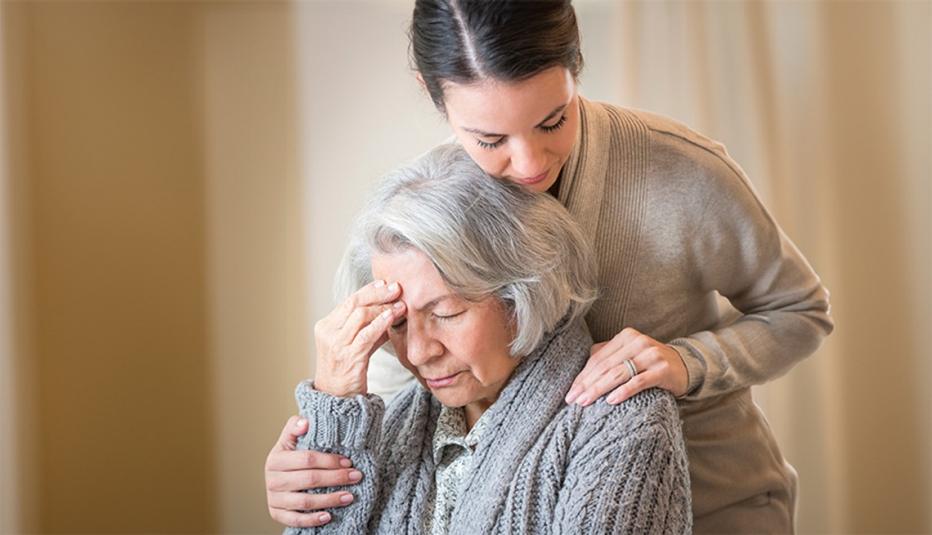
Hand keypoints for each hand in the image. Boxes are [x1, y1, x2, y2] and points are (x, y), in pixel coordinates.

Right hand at [265, 416, 364, 527]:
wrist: (277, 476)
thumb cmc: (291, 456)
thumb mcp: (290, 439)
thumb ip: (296, 426)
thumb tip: (305, 422)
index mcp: (276, 459)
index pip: (307, 459)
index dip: (329, 460)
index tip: (348, 462)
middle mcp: (272, 479)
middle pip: (309, 480)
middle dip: (336, 478)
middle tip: (356, 477)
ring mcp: (274, 498)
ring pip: (305, 501)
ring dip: (330, 500)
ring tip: (349, 496)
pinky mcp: (276, 513)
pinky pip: (295, 519)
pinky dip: (312, 519)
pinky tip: (329, 516)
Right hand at [313, 279, 405, 396]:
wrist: (336, 399)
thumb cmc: (347, 370)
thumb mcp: (356, 344)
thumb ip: (369, 328)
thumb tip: (391, 310)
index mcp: (326, 326)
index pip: (349, 301)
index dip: (369, 290)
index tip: (385, 283)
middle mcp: (328, 332)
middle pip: (354, 303)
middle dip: (377, 293)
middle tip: (396, 288)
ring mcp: (336, 345)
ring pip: (360, 315)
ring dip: (383, 307)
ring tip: (400, 305)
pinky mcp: (348, 357)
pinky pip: (366, 335)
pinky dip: (381, 323)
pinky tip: (392, 317)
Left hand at [564, 327, 687, 405]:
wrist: (685, 366)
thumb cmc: (649, 363)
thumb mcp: (629, 354)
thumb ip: (608, 356)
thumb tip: (581, 370)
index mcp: (625, 336)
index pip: (597, 358)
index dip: (582, 376)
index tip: (569, 392)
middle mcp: (637, 342)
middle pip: (605, 366)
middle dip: (586, 384)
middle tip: (572, 400)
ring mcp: (651, 355)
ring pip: (618, 373)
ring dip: (598, 389)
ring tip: (585, 402)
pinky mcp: (662, 370)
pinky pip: (638, 381)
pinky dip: (623, 391)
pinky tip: (610, 401)